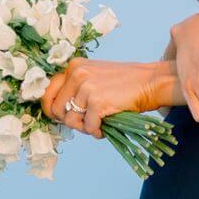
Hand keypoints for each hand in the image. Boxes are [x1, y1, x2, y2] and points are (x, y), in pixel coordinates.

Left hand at [41, 58, 172, 136]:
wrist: (150, 82)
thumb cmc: (124, 83)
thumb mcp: (95, 76)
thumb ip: (76, 87)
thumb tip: (57, 112)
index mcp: (74, 66)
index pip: (48, 91)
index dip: (51, 109)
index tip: (60, 118)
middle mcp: (77, 74)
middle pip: (56, 109)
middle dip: (69, 121)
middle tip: (84, 123)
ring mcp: (86, 87)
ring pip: (71, 120)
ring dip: (83, 128)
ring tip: (96, 126)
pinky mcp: (97, 102)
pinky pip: (88, 126)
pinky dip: (96, 131)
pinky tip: (104, 128)